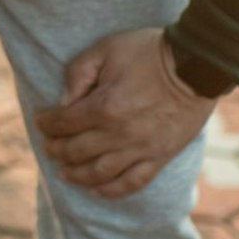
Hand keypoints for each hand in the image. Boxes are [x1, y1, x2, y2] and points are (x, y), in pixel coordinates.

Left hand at [33, 27, 215, 198]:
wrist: (197, 65)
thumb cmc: (150, 52)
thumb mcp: (107, 48)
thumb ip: (79, 72)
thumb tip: (64, 101)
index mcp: (103, 106)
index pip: (63, 123)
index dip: (47, 124)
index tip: (41, 122)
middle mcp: (118, 133)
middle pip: (76, 151)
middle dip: (56, 150)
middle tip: (48, 147)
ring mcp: (140, 149)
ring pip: (99, 173)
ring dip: (76, 175)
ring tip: (64, 173)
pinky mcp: (160, 157)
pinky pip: (132, 182)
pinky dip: (111, 190)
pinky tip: (98, 190)